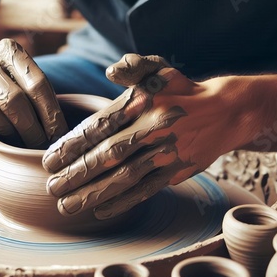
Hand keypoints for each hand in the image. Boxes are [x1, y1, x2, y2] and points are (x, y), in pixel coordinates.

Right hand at [0, 39, 67, 147]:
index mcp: (7, 49)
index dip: (51, 114)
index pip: (37, 83)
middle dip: (31, 129)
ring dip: (6, 131)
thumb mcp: (15, 81)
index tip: (60, 137)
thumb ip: (36, 95)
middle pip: (14, 99)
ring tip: (16, 143)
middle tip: (39, 147)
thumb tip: (65, 130)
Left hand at [43, 54, 243, 218]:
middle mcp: (152, 130)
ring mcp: (165, 153)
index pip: (100, 126)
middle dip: (76, 173)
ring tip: (67, 205)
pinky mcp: (177, 171)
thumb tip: (111, 72)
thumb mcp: (160, 68)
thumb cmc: (182, 89)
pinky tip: (101, 210)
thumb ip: (134, 66)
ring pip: (124, 177)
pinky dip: (124, 201)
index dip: (72, 145)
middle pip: (108, 155)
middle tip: (51, 187)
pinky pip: (147, 189)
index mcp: (142, 104)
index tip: (49, 159)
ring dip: (94, 193)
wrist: (226, 111)